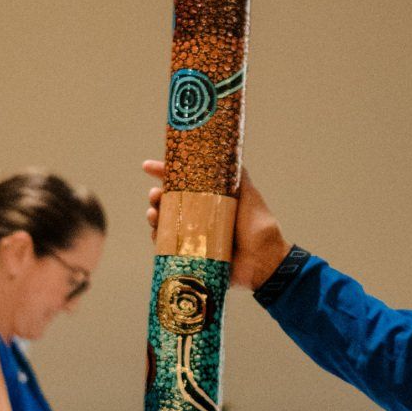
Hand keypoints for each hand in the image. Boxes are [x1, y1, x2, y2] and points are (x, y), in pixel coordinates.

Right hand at [141, 161, 289, 290]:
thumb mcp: (248, 194)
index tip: (147, 167)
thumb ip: (237, 175)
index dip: (163, 173)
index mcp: (209, 200)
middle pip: (168, 202)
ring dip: (154, 216)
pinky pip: (167, 247)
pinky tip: (156, 233)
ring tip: (154, 214)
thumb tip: (226, 151)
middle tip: (155, 195)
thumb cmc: (258, 226)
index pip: (182, 183)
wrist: (264, 259)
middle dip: (156, 196)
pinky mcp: (192, 256)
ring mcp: (194, 237)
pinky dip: (157, 239)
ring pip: (164, 223)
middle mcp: (200, 216)